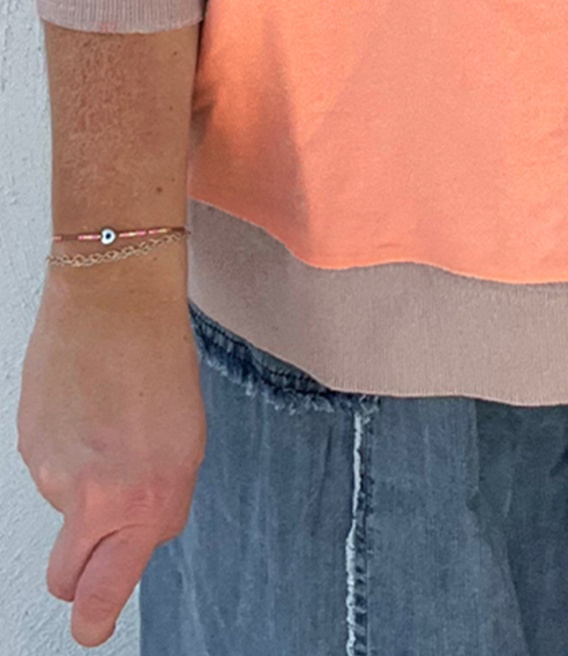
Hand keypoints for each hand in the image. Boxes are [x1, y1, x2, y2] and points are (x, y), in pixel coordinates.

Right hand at [16, 250, 205, 647]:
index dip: (94, 618)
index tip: (94, 627)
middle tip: (102, 539)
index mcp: (147, 500)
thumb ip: (159, 501)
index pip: (104, 593)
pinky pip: (50, 471)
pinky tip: (90, 411)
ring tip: (114, 428)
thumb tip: (137, 534)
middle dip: (82, 572)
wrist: (112, 298)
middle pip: (67, 577)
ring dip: (85, 487)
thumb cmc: (159, 356)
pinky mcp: (27, 447)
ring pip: (64, 511)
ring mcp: (53, 475)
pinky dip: (68, 453)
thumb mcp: (186, 441)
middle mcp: (95, 498)